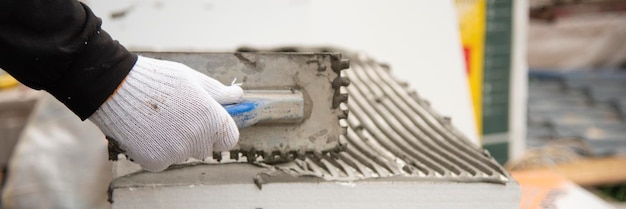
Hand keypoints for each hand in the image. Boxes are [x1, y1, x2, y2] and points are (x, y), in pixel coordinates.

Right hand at [89, 56, 242, 171]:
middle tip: (179, 116)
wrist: (116, 88)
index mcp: (211, 118)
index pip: (229, 138)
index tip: (210, 123)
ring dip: (177, 142)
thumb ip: (218, 92)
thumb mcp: (192, 79)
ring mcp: (176, 153)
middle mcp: (197, 139)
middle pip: (206, 147)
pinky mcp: (156, 162)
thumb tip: (239, 96)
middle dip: (198, 135)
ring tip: (159, 119)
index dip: (220, 130)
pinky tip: (147, 129)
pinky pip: (165, 159)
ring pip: (184, 154)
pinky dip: (158, 149)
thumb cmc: (158, 80)